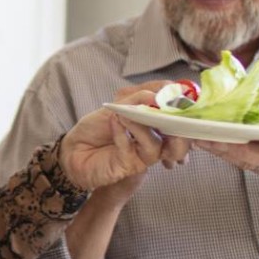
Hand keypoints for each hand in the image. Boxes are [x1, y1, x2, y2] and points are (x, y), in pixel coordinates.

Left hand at [59, 85, 189, 191]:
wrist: (74, 149)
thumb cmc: (97, 127)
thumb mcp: (118, 104)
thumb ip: (139, 98)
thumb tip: (160, 94)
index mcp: (156, 122)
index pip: (179, 116)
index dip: (185, 106)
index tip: (180, 92)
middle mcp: (154, 138)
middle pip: (180, 137)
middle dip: (178, 124)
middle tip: (164, 108)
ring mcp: (143, 154)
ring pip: (157, 145)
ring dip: (141, 126)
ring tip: (125, 115)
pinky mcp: (129, 165)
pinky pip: (132, 150)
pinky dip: (123, 134)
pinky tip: (114, 122)